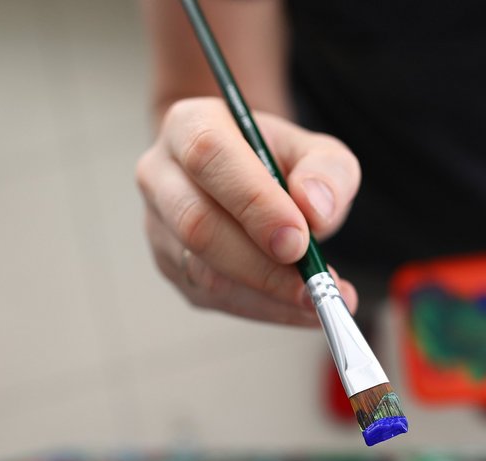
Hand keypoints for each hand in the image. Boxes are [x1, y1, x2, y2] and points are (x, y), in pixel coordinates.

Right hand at [136, 97, 360, 325]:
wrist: (250, 181)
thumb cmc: (280, 163)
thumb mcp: (317, 152)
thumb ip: (327, 171)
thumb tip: (315, 210)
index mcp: (190, 125)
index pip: (209, 157)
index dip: (254, 201)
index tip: (299, 238)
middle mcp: (160, 174)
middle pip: (197, 224)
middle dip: (260, 262)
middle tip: (314, 283)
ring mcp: (158, 226)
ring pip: (203, 272)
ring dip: (268, 294)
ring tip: (320, 301)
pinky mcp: (172, 268)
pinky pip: (214, 298)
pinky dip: (265, 309)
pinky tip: (302, 309)